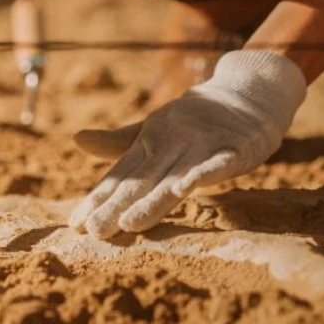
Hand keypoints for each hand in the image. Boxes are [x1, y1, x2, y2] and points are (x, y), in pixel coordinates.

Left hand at [70, 50, 306, 238]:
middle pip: (143, 180)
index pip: (122, 175)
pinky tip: (185, 189)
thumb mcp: (154, 128)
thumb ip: (119, 142)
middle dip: (118, 206)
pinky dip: (203, 174)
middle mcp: (172, 142)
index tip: (76, 224)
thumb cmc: (196, 118)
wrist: (247, 92)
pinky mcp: (234, 147)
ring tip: (129, 223)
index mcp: (151, 141)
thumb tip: (75, 139)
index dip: (99, 198)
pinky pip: (218, 163)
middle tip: (94, 231)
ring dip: (153, 200)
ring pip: (175, 177)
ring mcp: (202, 144)